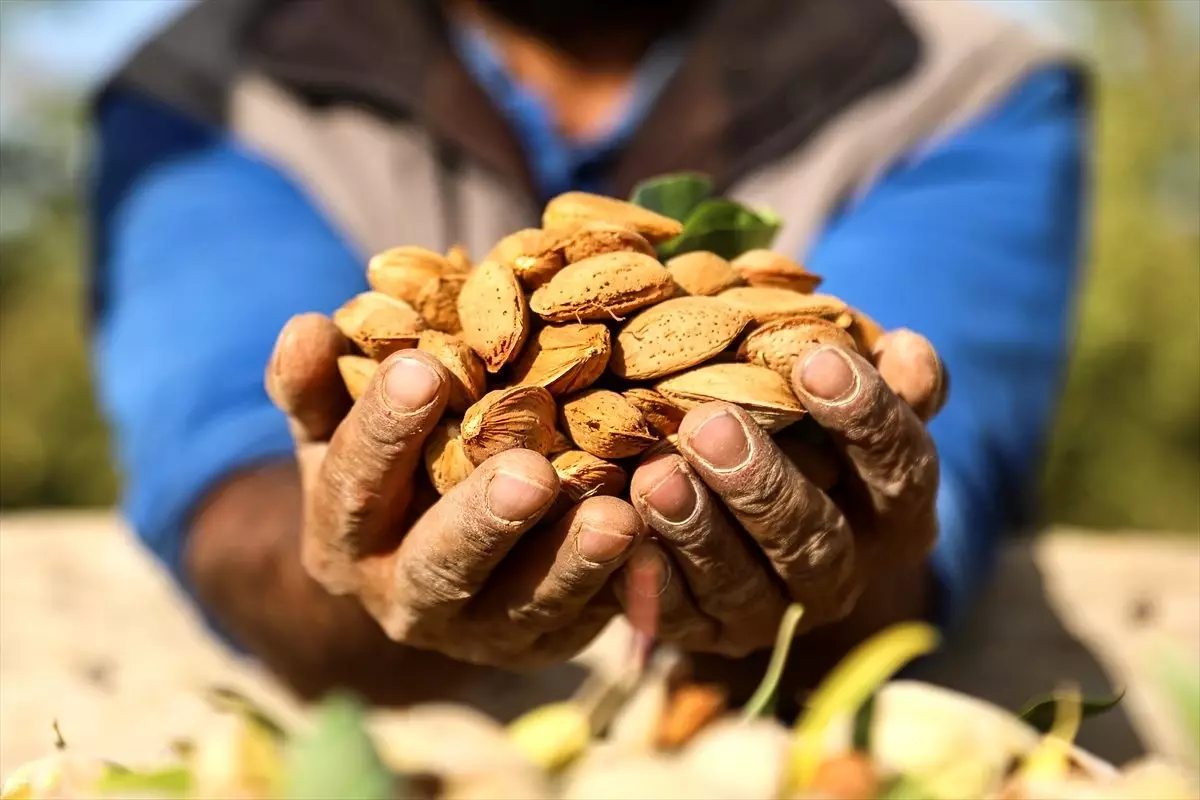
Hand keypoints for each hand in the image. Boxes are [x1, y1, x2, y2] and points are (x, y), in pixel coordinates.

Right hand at [266, 314, 643, 667]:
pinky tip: (661, 541)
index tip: (421, 369)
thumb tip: (306, 327)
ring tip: (618, 518)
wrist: (420, 568)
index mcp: (344, 536)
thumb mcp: (340, 429)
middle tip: (531, 473)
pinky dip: (626, 585)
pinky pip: (589, 620)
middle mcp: (403, 597)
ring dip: (573, 564)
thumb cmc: (389, 471)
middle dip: (483, 520)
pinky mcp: (546, 643)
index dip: (380, 431)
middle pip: (439, 566)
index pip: (351, 485)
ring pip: (525, 605)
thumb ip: (320, 386)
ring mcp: (479, 632)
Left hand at [622, 329, 945, 656]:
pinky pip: (675, 618)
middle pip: (814, 541)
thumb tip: (907, 348)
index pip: (900, 471)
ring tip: (655, 475)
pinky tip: (619, 531)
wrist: (745, 514)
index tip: (818, 360)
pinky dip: (648, 579)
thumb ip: (879, 378)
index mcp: (893, 511)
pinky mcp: (703, 635)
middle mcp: (839, 573)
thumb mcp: (843, 399)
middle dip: (762, 484)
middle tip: (711, 423)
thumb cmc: (802, 428)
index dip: (866, 418)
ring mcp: (771, 614)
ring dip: (697, 530)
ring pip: (742, 586)